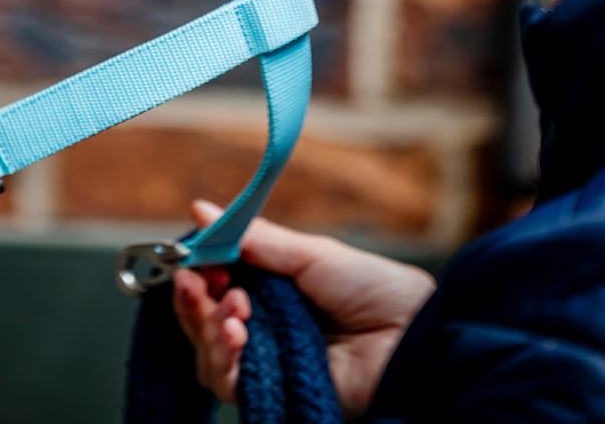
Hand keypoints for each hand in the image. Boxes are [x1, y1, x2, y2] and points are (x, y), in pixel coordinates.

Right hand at [172, 200, 435, 419]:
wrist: (414, 336)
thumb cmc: (375, 289)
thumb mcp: (312, 255)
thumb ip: (255, 240)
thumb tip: (201, 210)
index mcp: (273, 290)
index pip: (216, 283)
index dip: (198, 272)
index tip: (191, 257)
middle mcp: (266, 328)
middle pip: (204, 322)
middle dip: (193, 301)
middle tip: (195, 282)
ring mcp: (269, 364)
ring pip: (209, 355)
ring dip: (207, 328)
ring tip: (233, 311)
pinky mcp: (276, 395)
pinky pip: (231, 384)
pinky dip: (223, 359)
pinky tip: (234, 334)